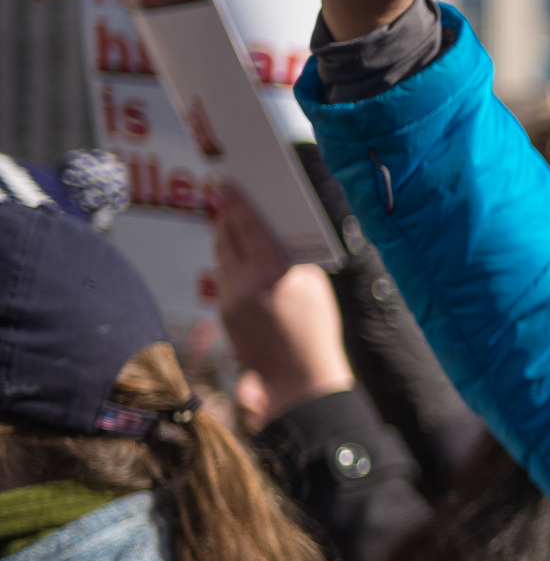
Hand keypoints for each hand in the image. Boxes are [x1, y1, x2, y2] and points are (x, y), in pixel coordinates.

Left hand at [213, 187, 352, 419]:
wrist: (299, 377)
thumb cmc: (316, 331)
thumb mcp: (314, 287)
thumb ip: (293, 259)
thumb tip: (275, 238)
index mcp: (270, 271)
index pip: (247, 225)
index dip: (236, 201)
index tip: (228, 183)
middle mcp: (243, 283)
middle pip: (225, 238)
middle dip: (226, 217)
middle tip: (227, 200)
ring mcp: (229, 300)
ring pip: (221, 260)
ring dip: (227, 243)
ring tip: (232, 229)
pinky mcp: (224, 315)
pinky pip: (225, 283)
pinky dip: (232, 270)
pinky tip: (243, 268)